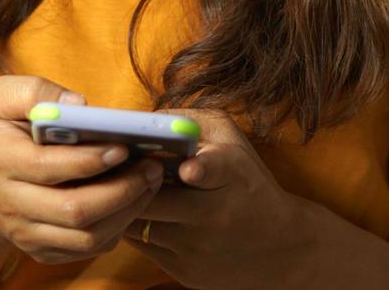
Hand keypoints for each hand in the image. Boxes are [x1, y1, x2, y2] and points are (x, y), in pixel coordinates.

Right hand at [0, 75, 164, 265]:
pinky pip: (87, 249)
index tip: (124, 145)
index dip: (91, 159)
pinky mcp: (42, 250)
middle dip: (122, 190)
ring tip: (149, 181)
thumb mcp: (1, 98)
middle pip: (74, 210)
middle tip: (151, 166)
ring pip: (86, 236)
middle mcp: (10, 203)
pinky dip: (117, 227)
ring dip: (127, 211)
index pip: (49, 167)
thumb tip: (79, 104)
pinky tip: (132, 200)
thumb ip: (37, 91)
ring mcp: (25, 233)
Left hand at [122, 109, 309, 288]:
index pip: (215, 169)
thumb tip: (143, 117)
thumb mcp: (233, 143)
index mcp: (231, 174)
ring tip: (110, 185)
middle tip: (109, 163)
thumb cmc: (248, 183)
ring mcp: (196, 247)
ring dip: (121, 203)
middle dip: (127, 180)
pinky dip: (130, 225)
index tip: (189, 168)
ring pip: (138, 223)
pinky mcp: (184, 271)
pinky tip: (129, 210)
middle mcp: (214, 215)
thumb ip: (191, 122)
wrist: (279, 247)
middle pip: (153, 199)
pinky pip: (140, 245)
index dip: (200, 167)